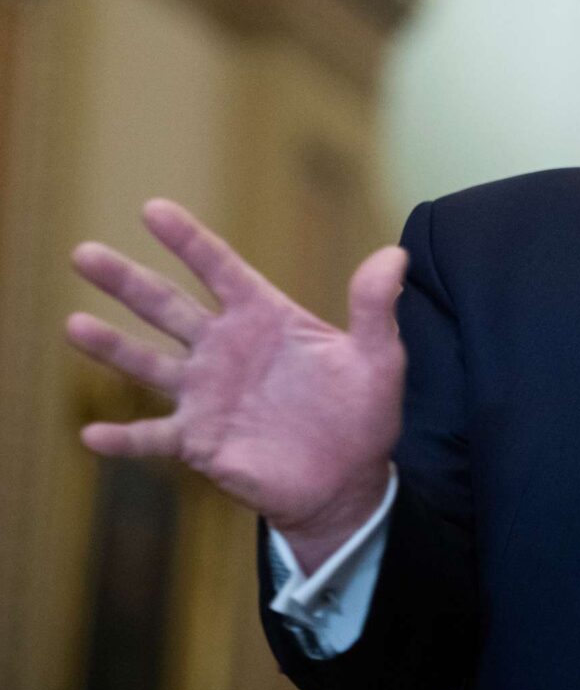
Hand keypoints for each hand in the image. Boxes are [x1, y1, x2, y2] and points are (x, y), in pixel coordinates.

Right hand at [66, 199, 406, 570]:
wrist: (348, 480)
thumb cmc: (362, 412)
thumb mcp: (379, 357)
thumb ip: (376, 307)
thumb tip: (394, 255)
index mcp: (264, 317)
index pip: (219, 268)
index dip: (188, 240)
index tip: (152, 209)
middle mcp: (225, 348)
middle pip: (167, 307)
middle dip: (126, 281)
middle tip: (83, 253)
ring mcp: (207, 393)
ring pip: (148, 364)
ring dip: (111, 347)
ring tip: (73, 324)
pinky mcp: (201, 440)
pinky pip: (154, 437)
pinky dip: (124, 438)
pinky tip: (92, 433)